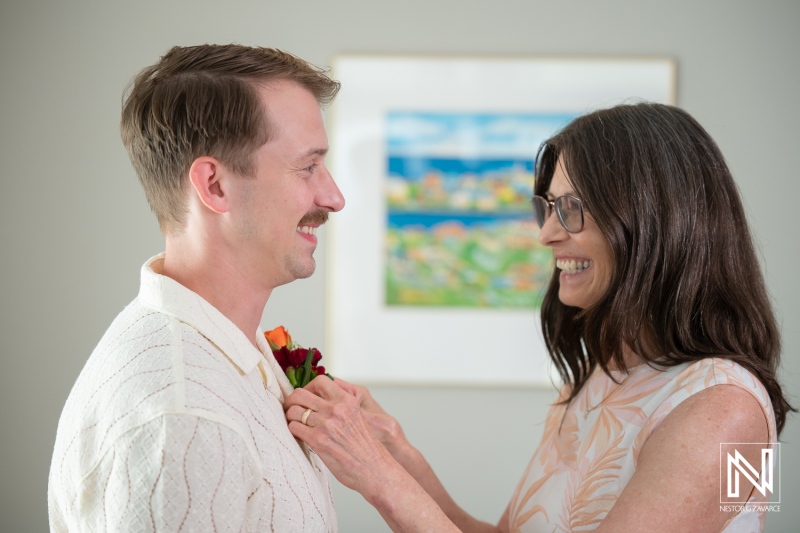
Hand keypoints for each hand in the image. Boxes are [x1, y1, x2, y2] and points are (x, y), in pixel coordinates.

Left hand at [284, 375, 394, 494]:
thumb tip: (317, 402)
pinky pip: (294, 428)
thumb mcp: (357, 418)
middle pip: (300, 394)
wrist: (374, 469)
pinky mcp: (318, 440)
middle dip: (292, 401)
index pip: (320, 381)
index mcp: (347, 401)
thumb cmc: (366, 448)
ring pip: (294, 411)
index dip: (308, 388)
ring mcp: (327, 424)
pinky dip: (293, 431)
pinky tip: (300, 436)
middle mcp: (337, 409)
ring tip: (295, 424)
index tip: (306, 398)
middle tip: (292, 409)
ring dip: (291, 418)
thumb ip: (339, 407)